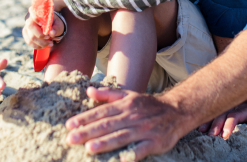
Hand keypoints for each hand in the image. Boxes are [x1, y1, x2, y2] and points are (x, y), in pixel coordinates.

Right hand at [22, 10, 64, 48]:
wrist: (51, 24)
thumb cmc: (54, 23)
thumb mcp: (58, 24)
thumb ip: (55, 28)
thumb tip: (51, 33)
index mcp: (37, 11)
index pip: (33, 12)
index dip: (36, 18)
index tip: (43, 25)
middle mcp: (29, 18)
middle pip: (30, 26)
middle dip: (40, 35)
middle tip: (50, 38)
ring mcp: (26, 26)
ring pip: (30, 36)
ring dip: (40, 43)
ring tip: (50, 43)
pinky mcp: (26, 33)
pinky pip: (29, 41)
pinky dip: (37, 45)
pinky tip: (44, 46)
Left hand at [65, 87, 186, 159]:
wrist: (177, 111)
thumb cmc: (148, 106)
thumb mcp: (129, 95)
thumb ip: (108, 95)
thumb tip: (89, 91)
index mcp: (125, 105)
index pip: (101, 112)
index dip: (85, 118)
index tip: (70, 125)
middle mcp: (133, 116)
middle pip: (108, 125)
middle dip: (88, 132)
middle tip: (71, 138)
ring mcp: (144, 130)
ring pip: (121, 137)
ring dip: (105, 143)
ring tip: (89, 148)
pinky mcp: (155, 142)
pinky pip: (141, 149)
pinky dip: (132, 154)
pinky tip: (121, 160)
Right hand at [196, 98, 246, 138]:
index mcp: (245, 107)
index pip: (235, 115)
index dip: (229, 124)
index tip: (224, 135)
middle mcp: (234, 106)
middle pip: (222, 114)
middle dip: (215, 125)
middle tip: (211, 136)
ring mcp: (227, 107)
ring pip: (216, 113)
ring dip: (209, 122)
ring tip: (202, 131)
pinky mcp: (223, 109)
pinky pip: (213, 113)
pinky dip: (206, 119)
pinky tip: (200, 126)